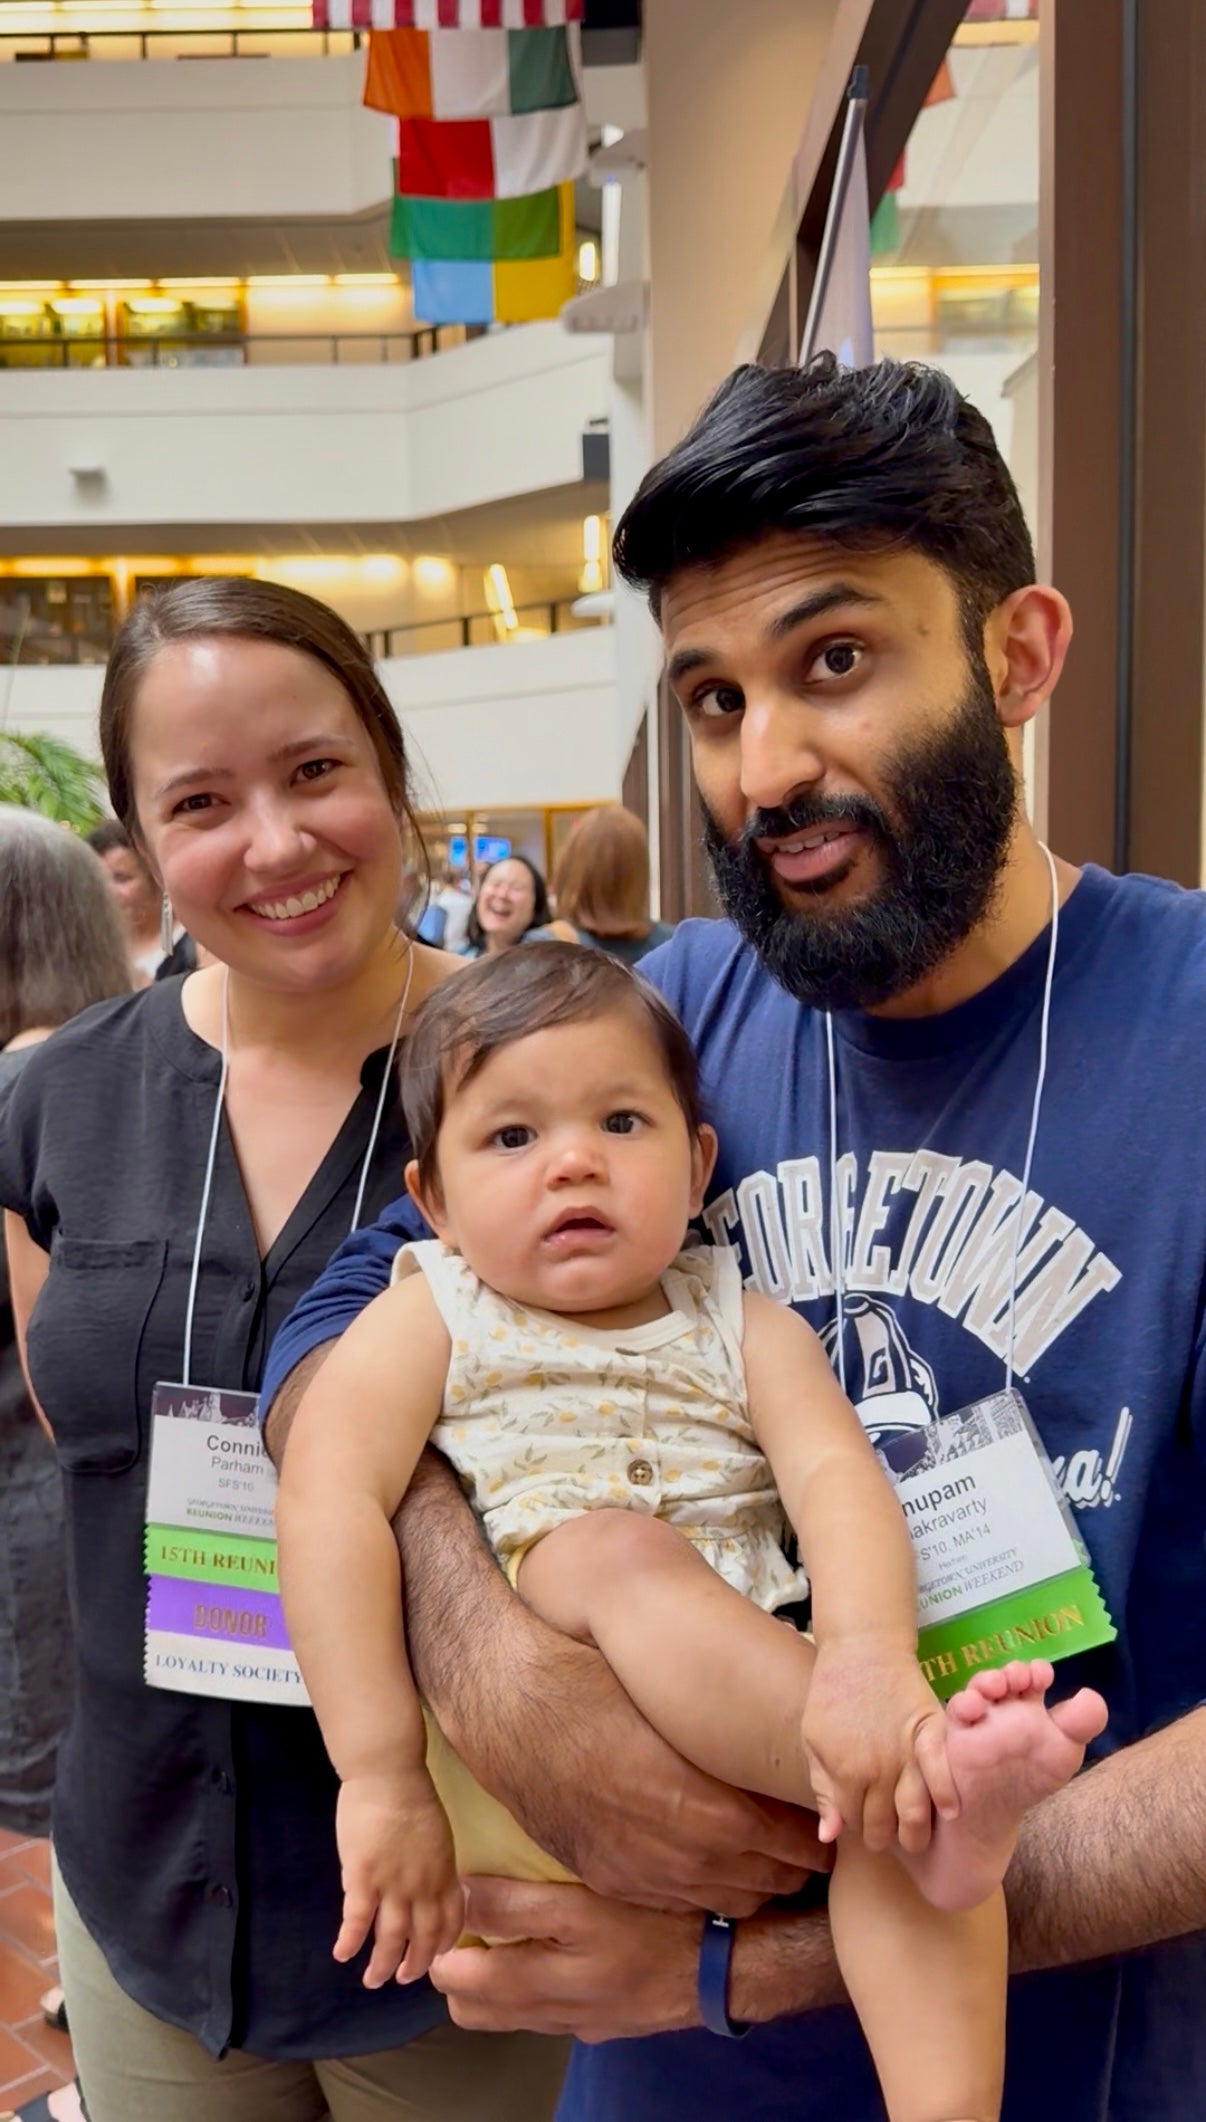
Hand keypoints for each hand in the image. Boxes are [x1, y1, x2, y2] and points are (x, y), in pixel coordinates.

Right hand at [334, 1770, 464, 1987]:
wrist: (389, 1773)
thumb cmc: (412, 1794)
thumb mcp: (437, 1833)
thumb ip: (432, 1864)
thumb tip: (425, 1884)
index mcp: (443, 1872)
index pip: (450, 1920)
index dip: (442, 1943)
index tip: (436, 1956)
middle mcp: (422, 1887)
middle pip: (422, 1938)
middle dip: (414, 1965)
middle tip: (403, 1979)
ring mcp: (392, 1885)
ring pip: (390, 1938)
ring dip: (382, 1965)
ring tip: (373, 1980)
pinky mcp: (363, 1878)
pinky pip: (356, 1920)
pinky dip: (349, 1942)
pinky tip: (342, 1954)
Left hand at [430, 1877, 701, 2041]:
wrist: (718, 1970)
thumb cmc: (650, 1925)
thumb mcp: (581, 1905)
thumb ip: (515, 1905)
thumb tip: (461, 1893)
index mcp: (534, 1984)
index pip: (455, 1981)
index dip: (442, 1943)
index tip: (452, 1906)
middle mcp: (547, 2013)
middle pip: (470, 2009)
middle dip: (458, 1970)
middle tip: (471, 1922)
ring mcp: (574, 2022)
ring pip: (506, 2015)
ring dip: (493, 1982)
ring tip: (506, 1934)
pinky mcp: (600, 2021)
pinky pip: (545, 2013)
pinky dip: (533, 1988)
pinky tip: (554, 1950)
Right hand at [473, 1649, 828, 1915]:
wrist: (508, 1706)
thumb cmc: (591, 1685)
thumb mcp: (672, 1705)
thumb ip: (725, 1741)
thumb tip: (774, 1744)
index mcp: (699, 1802)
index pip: (784, 1837)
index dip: (813, 1832)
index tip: (828, 1816)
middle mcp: (673, 1849)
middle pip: (763, 1877)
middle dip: (794, 1863)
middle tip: (812, 1841)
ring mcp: (636, 1871)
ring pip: (723, 1899)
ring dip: (755, 1882)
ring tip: (772, 1858)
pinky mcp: (606, 1876)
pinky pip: (675, 1902)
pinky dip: (705, 1891)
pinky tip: (712, 1865)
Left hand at [802, 1636, 958, 1853]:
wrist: (862, 1649)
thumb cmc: (832, 1695)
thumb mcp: (814, 1741)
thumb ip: (823, 1789)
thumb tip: (829, 1835)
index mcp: (844, 1772)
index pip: (854, 1822)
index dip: (857, 1826)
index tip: (861, 1821)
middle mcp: (878, 1769)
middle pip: (885, 1825)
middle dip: (885, 1836)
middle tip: (888, 1835)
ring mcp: (906, 1752)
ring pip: (914, 1811)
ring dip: (915, 1833)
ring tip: (915, 1838)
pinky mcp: (931, 1731)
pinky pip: (942, 1771)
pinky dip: (946, 1794)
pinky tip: (949, 1812)